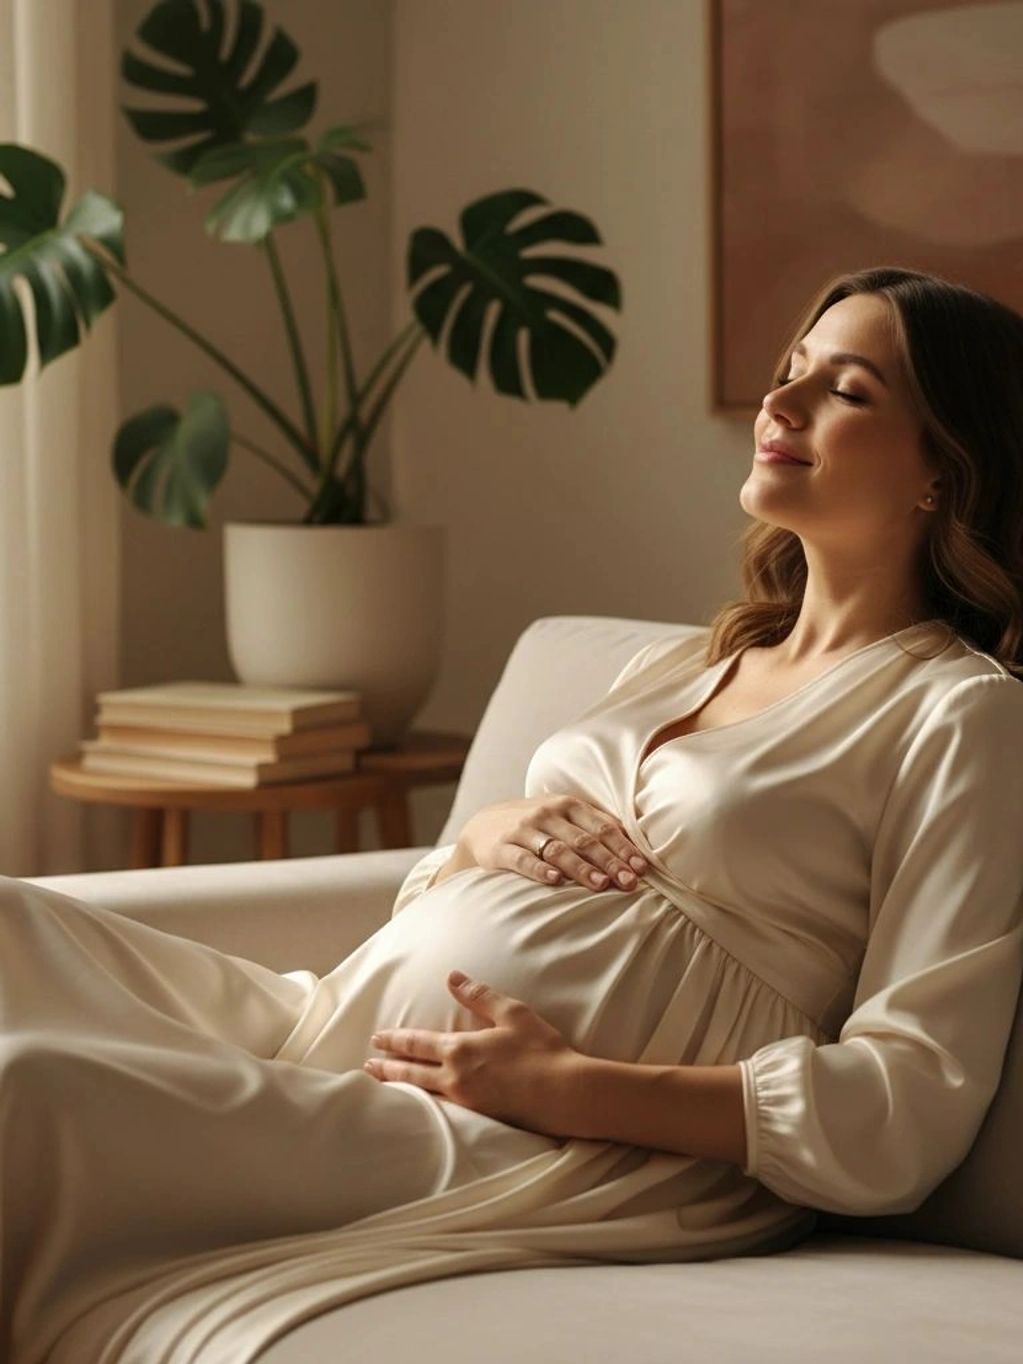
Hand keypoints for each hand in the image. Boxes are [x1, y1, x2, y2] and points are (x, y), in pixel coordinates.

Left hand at [363, 970, 587, 1138]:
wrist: (565, 1093)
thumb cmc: (542, 1050)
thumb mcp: (512, 1013)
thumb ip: (480, 996)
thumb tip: (453, 978)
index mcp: (460, 1049)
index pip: (416, 1043)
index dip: (394, 1041)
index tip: (376, 1039)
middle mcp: (456, 1077)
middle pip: (411, 1072)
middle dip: (387, 1067)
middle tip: (367, 1066)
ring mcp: (466, 1102)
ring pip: (422, 1093)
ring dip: (400, 1087)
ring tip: (383, 1086)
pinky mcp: (479, 1117)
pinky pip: (441, 1109)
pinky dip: (423, 1104)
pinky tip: (421, 1104)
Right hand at [457, 795, 648, 892]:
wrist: (482, 826)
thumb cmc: (535, 825)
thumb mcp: (562, 817)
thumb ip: (593, 826)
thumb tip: (634, 846)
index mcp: (568, 805)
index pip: (602, 827)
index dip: (623, 848)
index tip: (641, 868)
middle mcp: (547, 814)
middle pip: (584, 840)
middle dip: (610, 862)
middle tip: (629, 883)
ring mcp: (524, 829)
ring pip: (558, 850)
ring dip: (582, 868)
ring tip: (601, 885)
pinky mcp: (502, 847)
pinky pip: (523, 860)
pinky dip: (540, 870)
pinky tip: (555, 881)